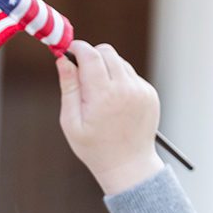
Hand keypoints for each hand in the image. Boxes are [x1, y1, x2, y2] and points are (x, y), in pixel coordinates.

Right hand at [56, 40, 163, 195]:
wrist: (127, 164)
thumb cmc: (93, 147)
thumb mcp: (71, 122)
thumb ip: (68, 88)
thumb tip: (62, 60)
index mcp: (102, 96)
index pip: (90, 56)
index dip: (78, 48)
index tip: (69, 50)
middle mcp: (125, 88)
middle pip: (107, 52)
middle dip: (91, 55)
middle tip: (80, 70)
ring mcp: (140, 89)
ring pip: (120, 62)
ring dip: (105, 69)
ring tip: (97, 95)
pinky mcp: (149, 93)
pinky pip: (131, 76)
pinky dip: (119, 81)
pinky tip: (113, 104)